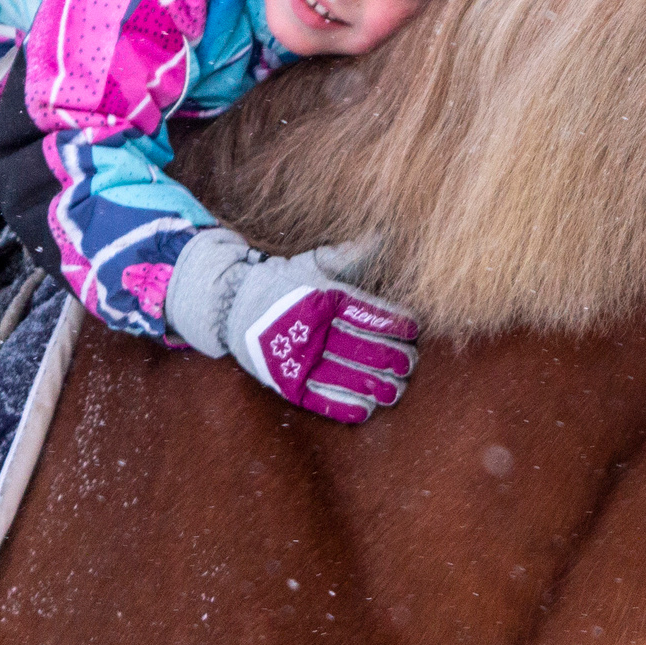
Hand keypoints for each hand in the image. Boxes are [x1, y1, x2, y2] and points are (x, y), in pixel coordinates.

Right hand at [167, 231, 420, 423]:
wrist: (231, 304)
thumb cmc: (282, 282)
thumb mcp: (314, 263)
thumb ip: (351, 255)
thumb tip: (384, 235)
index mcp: (323, 298)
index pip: (368, 313)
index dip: (394, 324)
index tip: (413, 330)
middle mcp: (313, 329)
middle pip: (363, 348)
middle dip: (392, 358)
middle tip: (409, 364)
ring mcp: (298, 358)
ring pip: (346, 376)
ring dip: (375, 385)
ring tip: (395, 390)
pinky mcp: (286, 382)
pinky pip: (319, 398)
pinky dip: (344, 405)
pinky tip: (366, 408)